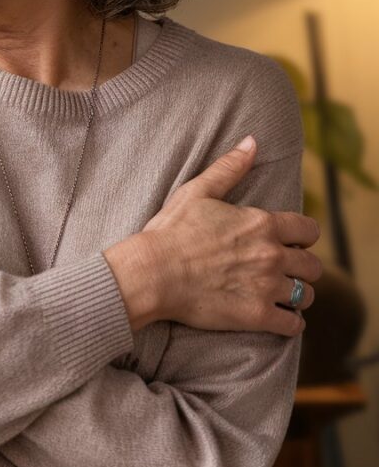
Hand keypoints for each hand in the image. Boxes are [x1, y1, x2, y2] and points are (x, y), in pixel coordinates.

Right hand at [104, 136, 321, 335]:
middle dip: (302, 267)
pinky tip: (280, 319)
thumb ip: (230, 167)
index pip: (308, 230)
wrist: (153, 272)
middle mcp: (271, 255)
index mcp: (262, 223)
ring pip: (305, 295)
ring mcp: (266, 287)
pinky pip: (292, 324)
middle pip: (312, 266)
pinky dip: (290, 323)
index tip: (293, 242)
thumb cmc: (172, 230)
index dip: (304, 236)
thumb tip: (252, 141)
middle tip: (288, 270)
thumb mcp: (199, 191)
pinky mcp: (256, 316)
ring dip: (297, 295)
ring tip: (283, 295)